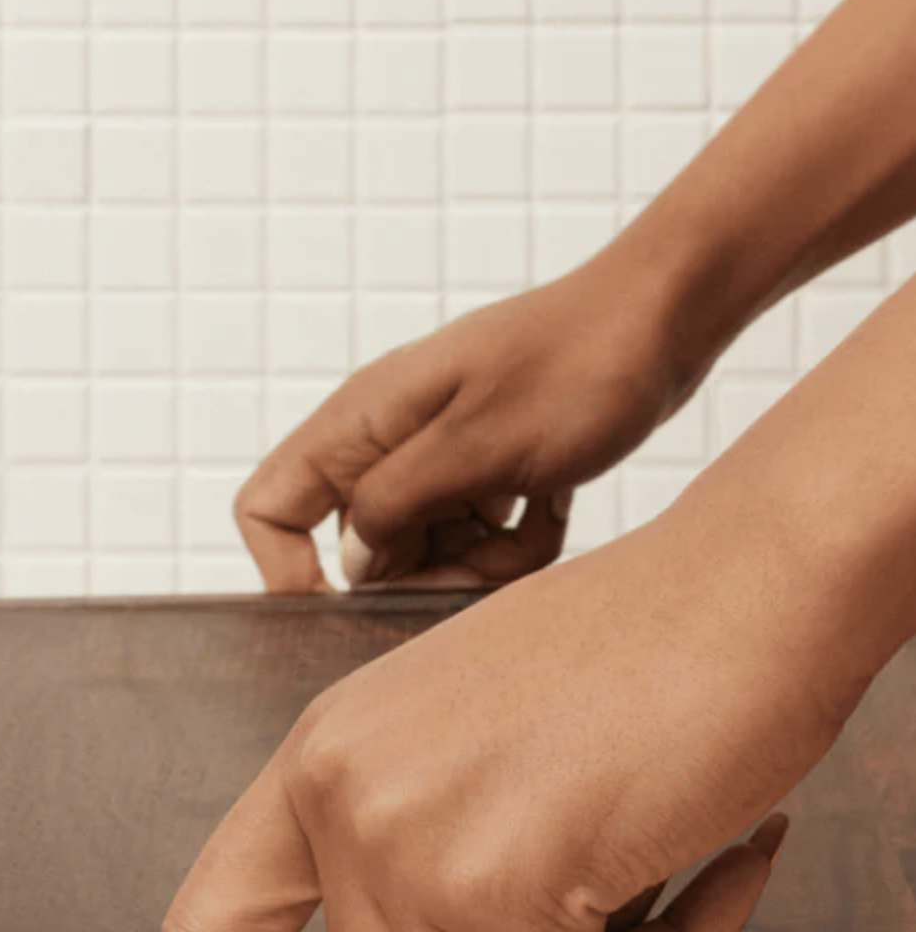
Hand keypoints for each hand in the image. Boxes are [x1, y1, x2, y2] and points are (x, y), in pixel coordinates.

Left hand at [163, 483, 869, 931]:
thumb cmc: (639, 641)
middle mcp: (348, 797)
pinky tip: (712, 871)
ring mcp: (415, 842)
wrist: (749, 577)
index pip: (213, 927)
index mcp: (325, 754)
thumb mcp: (471, 729)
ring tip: (654, 885)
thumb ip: (421, 840)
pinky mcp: (507, 885)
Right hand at [235, 244, 697, 592]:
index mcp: (363, 422)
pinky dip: (517, 540)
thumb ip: (397, 505)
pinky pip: (477, 539)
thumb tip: (352, 563)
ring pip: (428, 552)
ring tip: (537, 519)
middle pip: (363, 549)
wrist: (663, 320)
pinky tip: (554, 505)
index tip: (346, 611)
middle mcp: (389, 441)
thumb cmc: (578, 364)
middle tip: (486, 567)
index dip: (288, 571)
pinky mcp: (484, 471)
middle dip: (424, 575)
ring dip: (483, 561)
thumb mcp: (480, 444)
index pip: (268, 507)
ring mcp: (438, 457)